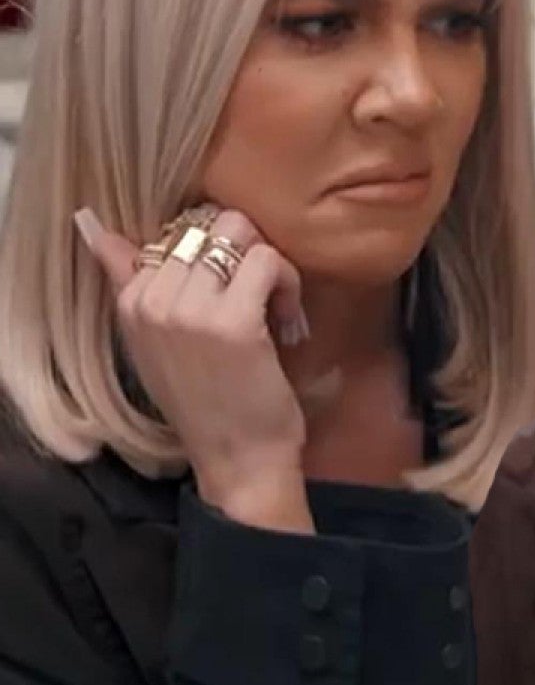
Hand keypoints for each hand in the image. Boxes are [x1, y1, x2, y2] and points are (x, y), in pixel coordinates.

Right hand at [74, 205, 315, 533]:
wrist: (235, 459)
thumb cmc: (207, 401)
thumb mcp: (155, 340)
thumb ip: (128, 281)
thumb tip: (95, 228)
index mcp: (129, 302)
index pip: (174, 233)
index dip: (217, 256)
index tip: (232, 295)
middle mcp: (149, 300)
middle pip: (210, 226)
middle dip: (248, 255)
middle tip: (263, 299)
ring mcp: (187, 309)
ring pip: (240, 236)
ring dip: (272, 268)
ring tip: (276, 311)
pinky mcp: (231, 320)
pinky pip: (268, 262)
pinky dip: (288, 284)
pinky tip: (288, 322)